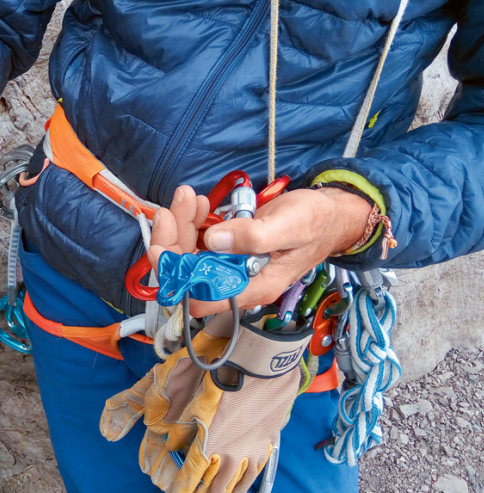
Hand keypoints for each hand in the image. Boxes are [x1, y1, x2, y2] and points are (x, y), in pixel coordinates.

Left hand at [145, 187, 370, 315]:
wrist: (330, 215)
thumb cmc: (316, 222)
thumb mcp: (289, 226)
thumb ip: (253, 236)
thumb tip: (212, 241)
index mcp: (252, 287)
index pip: (198, 295)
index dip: (173, 276)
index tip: (161, 246)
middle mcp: (236, 282)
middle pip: (185, 274)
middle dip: (172, 240)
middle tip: (175, 207)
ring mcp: (230, 266)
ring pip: (187, 255)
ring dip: (180, 226)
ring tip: (188, 197)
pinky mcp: (228, 250)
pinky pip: (197, 242)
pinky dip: (191, 222)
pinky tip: (198, 204)